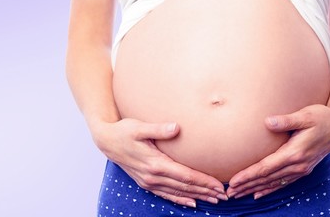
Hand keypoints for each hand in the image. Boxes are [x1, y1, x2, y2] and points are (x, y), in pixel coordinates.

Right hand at [90, 118, 227, 206]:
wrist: (106, 140)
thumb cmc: (124, 131)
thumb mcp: (139, 127)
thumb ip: (158, 129)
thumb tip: (177, 128)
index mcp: (155, 163)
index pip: (185, 175)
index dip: (204, 181)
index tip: (219, 185)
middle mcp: (152, 176)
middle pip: (184, 187)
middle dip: (205, 191)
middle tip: (224, 195)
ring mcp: (148, 181)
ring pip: (177, 192)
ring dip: (196, 196)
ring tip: (213, 200)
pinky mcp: (145, 182)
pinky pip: (165, 194)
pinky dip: (179, 199)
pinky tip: (190, 202)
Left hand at [227, 104, 329, 198]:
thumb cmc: (322, 118)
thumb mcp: (305, 115)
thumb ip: (286, 120)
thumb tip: (268, 122)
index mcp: (295, 153)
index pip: (265, 168)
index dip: (248, 175)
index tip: (233, 181)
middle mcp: (297, 165)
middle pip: (266, 179)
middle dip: (246, 186)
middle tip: (229, 192)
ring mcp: (300, 169)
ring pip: (272, 183)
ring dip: (254, 189)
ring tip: (238, 194)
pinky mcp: (302, 169)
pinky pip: (282, 183)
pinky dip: (269, 189)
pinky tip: (258, 193)